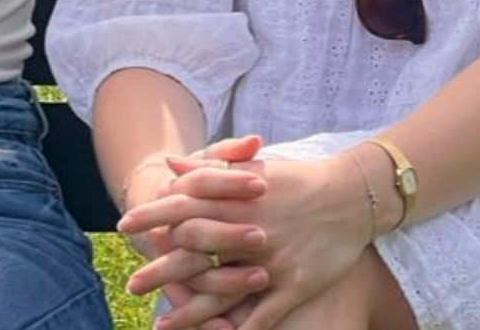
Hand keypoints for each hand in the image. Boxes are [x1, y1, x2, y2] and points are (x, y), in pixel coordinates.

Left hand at [125, 151, 372, 329]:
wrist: (354, 192)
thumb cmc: (301, 179)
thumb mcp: (256, 168)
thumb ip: (212, 169)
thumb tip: (171, 165)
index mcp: (240, 198)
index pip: (185, 206)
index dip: (153, 216)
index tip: (124, 226)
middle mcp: (251, 228)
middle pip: (195, 251)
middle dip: (160, 270)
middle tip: (132, 285)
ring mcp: (272, 259)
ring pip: (223, 290)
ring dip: (189, 310)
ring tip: (161, 324)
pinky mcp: (294, 283)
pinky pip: (262, 315)